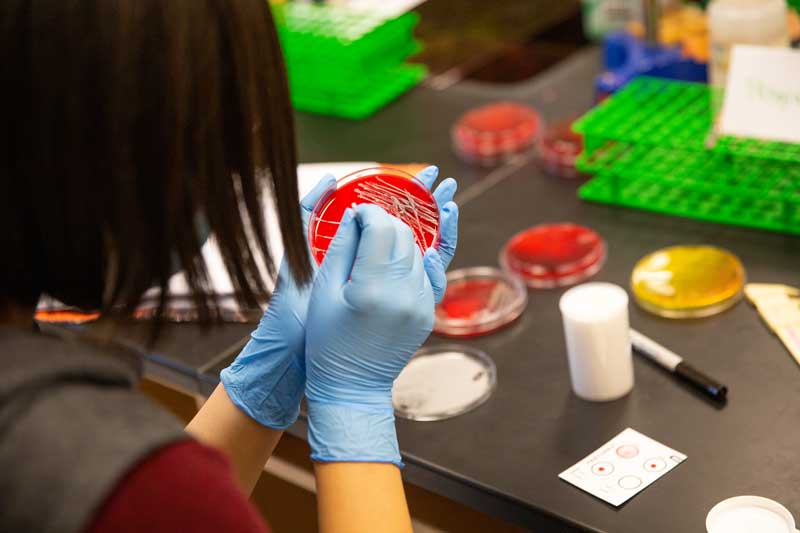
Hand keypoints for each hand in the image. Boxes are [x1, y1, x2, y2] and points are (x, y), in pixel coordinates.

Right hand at [221, 166, 457, 430]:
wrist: (351, 387)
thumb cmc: (326, 340)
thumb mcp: (322, 292)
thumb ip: (340, 248)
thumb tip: (357, 215)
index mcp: (371, 288)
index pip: (379, 228)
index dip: (368, 212)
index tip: (356, 211)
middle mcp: (403, 294)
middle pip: (403, 235)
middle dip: (386, 220)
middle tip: (368, 220)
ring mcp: (421, 305)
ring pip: (419, 250)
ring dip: (402, 236)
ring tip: (383, 234)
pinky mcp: (428, 314)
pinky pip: (430, 273)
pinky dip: (418, 258)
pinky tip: (409, 251)